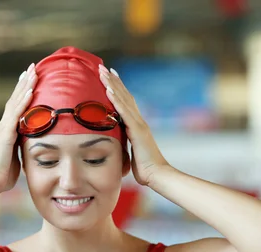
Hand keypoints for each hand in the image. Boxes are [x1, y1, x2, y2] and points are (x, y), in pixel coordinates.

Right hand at [0, 63, 37, 192]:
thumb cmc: (1, 176)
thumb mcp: (15, 159)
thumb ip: (21, 150)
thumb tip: (30, 150)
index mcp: (7, 131)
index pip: (17, 108)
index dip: (24, 93)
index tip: (31, 79)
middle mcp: (4, 126)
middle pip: (15, 99)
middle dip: (25, 83)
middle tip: (33, 67)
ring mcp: (4, 129)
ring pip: (16, 102)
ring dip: (26, 86)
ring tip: (33, 71)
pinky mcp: (5, 135)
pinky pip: (16, 115)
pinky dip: (24, 102)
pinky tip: (31, 91)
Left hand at [98, 64, 168, 186]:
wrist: (157, 175)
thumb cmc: (145, 169)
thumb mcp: (132, 153)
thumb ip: (126, 145)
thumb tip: (117, 146)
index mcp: (137, 126)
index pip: (126, 103)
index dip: (117, 89)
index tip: (109, 77)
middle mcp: (139, 121)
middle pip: (124, 96)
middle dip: (113, 81)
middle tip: (102, 67)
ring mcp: (139, 124)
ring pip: (124, 99)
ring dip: (112, 84)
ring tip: (102, 72)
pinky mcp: (137, 130)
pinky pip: (124, 112)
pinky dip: (116, 99)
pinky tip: (108, 89)